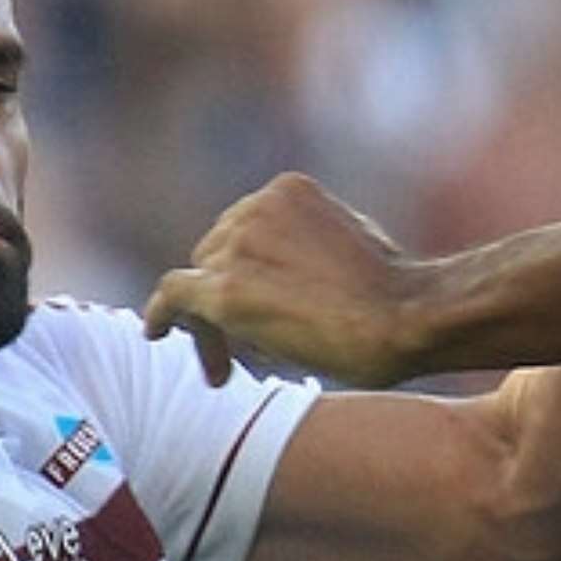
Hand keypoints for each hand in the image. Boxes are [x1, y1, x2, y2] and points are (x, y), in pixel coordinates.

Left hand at [144, 171, 417, 386]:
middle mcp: (255, 207)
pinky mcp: (224, 290)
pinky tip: (155, 335)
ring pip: (199, 284)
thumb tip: (279, 278)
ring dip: (211, 324)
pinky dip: (161, 316)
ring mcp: (236, 246)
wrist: (405, 317)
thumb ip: (305, 246)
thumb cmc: (395, 293)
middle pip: (216, 255)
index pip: (243, 232)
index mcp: (288, 191)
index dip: (243, 270)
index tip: (255, 306)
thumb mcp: (349, 244)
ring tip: (228, 370)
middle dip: (225, 298)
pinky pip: (174, 296)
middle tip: (240, 352)